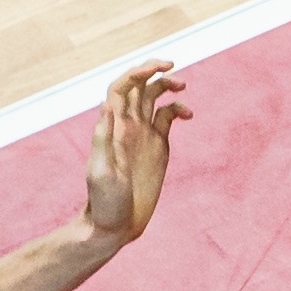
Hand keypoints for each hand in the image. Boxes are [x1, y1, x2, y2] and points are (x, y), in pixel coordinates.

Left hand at [83, 63, 189, 245]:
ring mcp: (143, 134)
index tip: (159, 68)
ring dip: (167, 85)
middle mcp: (128, 126)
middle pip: (139, 86)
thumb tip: (107, 105)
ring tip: (182, 85)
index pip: (123, 88)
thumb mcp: (101, 172)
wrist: (115, 224)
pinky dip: (179, 109)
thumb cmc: (104, 202)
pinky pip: (168, 118)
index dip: (138, 72)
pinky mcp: (158, 146)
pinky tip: (189, 115)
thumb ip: (104, 141)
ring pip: (155, 97)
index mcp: (113, 127)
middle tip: (173, 65)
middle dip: (154, 70)